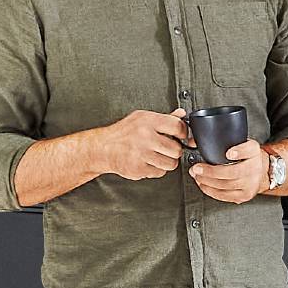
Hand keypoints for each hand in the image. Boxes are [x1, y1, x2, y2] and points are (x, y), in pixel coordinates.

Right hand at [64, 110, 196, 183]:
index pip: (178, 127)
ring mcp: (142, 154)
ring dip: (167, 162)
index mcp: (148, 121)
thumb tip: (181, 114)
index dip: (184, 133)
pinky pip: (159, 172)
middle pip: (176, 149)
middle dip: (174, 151)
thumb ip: (163, 117)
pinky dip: (156, 170)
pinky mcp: (139, 169)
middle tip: (166, 148)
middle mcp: (145, 137)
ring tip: (158, 156)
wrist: (103, 148)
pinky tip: (149, 162)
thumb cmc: (123, 133)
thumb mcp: (141, 118)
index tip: (182, 136)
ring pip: (171, 163)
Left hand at [185, 140, 284, 204]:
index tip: (230, 153)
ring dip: (207, 181)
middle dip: (211, 171)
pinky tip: (203, 184)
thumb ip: (227, 142)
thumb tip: (198, 141)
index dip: (239, 152)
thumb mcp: (242, 144)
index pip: (249, 150)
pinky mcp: (244, 195)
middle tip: (197, 168)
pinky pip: (224, 195)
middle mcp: (255, 168)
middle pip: (233, 172)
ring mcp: (250, 184)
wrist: (261, 171)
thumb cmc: (247, 157)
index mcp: (254, 152)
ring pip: (225, 185)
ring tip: (197, 176)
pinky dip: (210, 190)